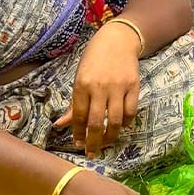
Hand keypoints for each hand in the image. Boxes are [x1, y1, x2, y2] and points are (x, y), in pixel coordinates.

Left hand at [54, 24, 140, 160]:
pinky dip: (125, 124)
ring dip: (110, 137)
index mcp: (82, 85)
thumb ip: (74, 105)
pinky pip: (130, 113)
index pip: (79, 117)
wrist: (117, 40)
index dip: (78, 134)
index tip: (78, 145)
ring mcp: (118, 87)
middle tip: (91, 154)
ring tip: (106, 143)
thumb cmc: (94, 60)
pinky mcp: (133, 87)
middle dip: (93, 143)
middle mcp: (99, 87)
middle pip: (96, 123)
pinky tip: (120, 127)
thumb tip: (60, 125)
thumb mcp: (79, 78)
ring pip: (115, 122)